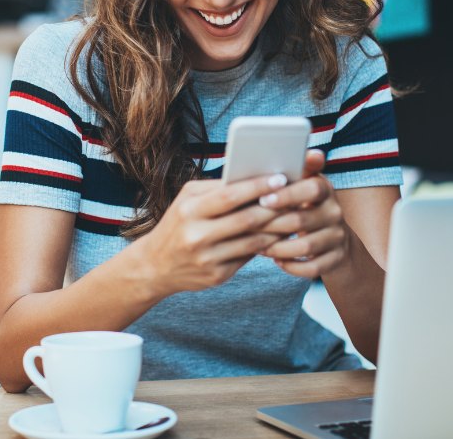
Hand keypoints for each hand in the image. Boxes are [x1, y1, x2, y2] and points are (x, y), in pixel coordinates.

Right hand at [140, 174, 288, 293]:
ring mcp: (208, 259)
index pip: (230, 196)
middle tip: (296, 196)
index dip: (257, 187)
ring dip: (277, 228)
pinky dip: (267, 245)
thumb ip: (216, 188)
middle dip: (275, 207)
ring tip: (294, 214)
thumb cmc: (179, 223)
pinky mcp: (217, 276)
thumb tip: (255, 176)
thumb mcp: (187, 200)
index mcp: (189, 211)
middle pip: (247, 219)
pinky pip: (249, 257)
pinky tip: (279, 235)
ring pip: (254, 241)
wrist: (156, 266)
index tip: (280, 178)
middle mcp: (197, 236)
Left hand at [258, 150, 350, 278]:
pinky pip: (313, 267)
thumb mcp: (301, 185)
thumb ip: (291, 171)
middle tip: (248, 228)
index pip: (311, 188)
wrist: (334, 238)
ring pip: (305, 246)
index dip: (287, 195)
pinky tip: (277, 260)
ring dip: (278, 248)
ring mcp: (337, 236)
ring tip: (259, 247)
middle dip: (271, 225)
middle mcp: (335, 211)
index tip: (263, 200)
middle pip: (302, 220)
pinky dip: (292, 266)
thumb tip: (282, 154)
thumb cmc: (305, 206)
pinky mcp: (336, 258)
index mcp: (325, 189)